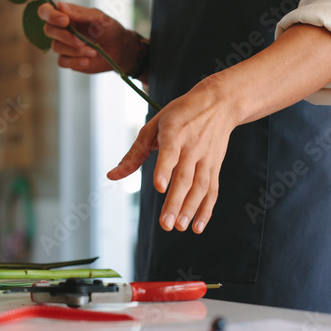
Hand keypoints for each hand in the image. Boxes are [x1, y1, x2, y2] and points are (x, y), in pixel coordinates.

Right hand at [38, 2, 140, 74]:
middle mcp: (62, 29)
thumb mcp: (99, 18)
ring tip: (93, 51)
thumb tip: (60, 6)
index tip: (65, 21)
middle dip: (65, 36)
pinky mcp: (69, 60)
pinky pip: (62, 62)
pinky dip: (75, 62)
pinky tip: (88, 61)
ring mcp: (64, 46)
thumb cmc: (110, 29)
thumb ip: (80, 13)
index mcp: (66, 15)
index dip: (51, 15)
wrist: (120, 50)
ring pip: (56, 47)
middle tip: (82, 41)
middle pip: (48, 30)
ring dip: (75, 50)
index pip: (46, 11)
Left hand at [107, 80, 237, 233]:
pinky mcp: (215, 166)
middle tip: (166, 224)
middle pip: (185, 177)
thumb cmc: (182, 114)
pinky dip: (206, 209)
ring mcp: (206, 158)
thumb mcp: (154, 126)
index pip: (170, 152)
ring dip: (190, 209)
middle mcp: (192, 146)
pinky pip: (212, 190)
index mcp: (174, 133)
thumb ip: (134, 154)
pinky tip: (197, 226)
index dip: (165, 170)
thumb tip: (112, 176)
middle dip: (175, 202)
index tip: (159, 187)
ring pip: (200, 187)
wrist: (219, 103)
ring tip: (179, 227)